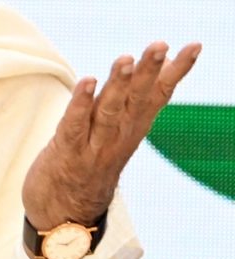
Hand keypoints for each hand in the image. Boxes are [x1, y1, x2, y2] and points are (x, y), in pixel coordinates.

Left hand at [22, 41, 200, 231]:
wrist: (64, 213)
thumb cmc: (88, 164)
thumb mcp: (113, 132)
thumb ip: (129, 102)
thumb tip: (154, 69)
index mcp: (132, 129)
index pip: (158, 95)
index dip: (176, 71)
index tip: (193, 46)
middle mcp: (119, 137)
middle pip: (137, 100)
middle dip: (148, 70)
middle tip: (160, 44)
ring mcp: (94, 146)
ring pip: (109, 111)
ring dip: (117, 85)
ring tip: (126, 59)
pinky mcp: (67, 152)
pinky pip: (75, 125)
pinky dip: (81, 103)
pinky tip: (86, 81)